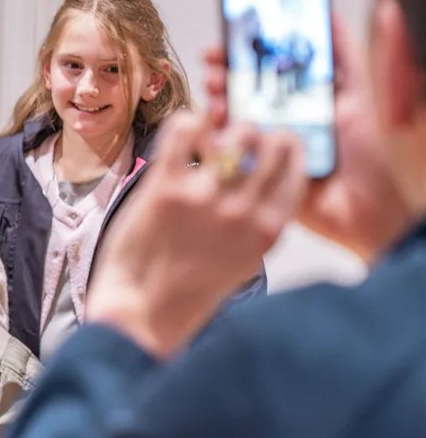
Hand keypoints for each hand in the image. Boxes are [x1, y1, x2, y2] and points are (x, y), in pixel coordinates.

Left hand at [85, 112, 306, 357]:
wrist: (141, 315)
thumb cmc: (185, 291)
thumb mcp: (241, 262)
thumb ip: (256, 225)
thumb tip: (257, 182)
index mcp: (268, 230)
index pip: (297, 168)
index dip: (282, 147)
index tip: (265, 144)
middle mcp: (244, 210)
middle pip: (271, 142)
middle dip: (254, 132)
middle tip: (230, 138)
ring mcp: (206, 197)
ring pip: (235, 131)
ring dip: (222, 127)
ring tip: (203, 140)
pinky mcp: (165, 189)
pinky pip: (184, 129)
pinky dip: (186, 122)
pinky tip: (180, 134)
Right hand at [205, 17, 410, 261]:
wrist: (363, 212)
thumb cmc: (367, 158)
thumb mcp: (359, 98)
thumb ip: (345, 58)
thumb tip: (332, 12)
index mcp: (304, 98)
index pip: (269, 65)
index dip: (248, 47)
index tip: (230, 30)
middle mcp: (281, 117)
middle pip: (244, 85)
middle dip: (225, 69)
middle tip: (213, 59)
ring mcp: (265, 143)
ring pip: (231, 113)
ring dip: (218, 97)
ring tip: (214, 89)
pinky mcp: (253, 169)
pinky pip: (228, 147)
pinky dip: (216, 133)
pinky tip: (213, 121)